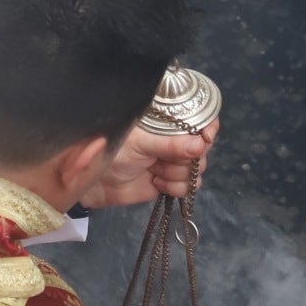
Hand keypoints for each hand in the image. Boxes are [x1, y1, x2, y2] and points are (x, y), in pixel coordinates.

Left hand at [78, 119, 217, 209]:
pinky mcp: (171, 182)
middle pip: (203, 148)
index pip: (198, 118)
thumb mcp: (141, 143)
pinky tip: (157, 181)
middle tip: (164, 159)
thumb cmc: (114, 152)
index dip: (207, 127)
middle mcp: (174, 140)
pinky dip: (175, 187)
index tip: (205, 137)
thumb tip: (200, 145)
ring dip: (178, 173)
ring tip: (155, 170)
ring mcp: (174, 161)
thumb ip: (171, 144)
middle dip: (187, 158)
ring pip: (197, 169)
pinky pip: (188, 187)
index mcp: (167, 121)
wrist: (97, 182)